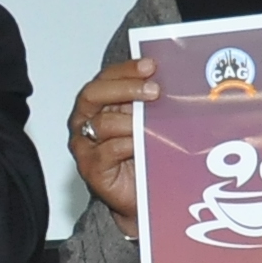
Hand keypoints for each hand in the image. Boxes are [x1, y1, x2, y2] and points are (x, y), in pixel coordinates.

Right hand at [69, 57, 157, 232]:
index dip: (126, 69)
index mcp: (99, 104)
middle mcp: (86, 121)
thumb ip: (150, 103)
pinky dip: (127, 144)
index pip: (106, 78)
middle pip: (94, 94)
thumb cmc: (142, 157)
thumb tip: (176, 79)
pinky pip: (107, 150)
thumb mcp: (148, 122)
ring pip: (102, 123)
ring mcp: (85, 145)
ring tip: (153, 123)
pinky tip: (143, 144)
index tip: (150, 65)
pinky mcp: (91, 168)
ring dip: (130, 120)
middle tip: (154, 90)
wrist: (139, 197)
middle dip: (125, 88)